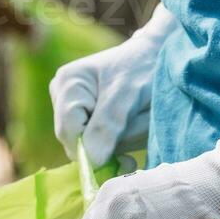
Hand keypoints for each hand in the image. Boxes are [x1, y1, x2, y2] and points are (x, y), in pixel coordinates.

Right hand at [50, 4, 174, 168]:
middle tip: (140, 124)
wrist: (158, 57)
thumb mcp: (130, 94)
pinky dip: (121, 141)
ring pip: (89, 147)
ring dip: (120, 141)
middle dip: (110, 143)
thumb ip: (108, 125)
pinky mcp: (85, 120)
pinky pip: (98, 145)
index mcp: (67, 84)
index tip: (127, 145)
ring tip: (140, 119)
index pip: (69, 132)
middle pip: (76, 142)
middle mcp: (61, 96)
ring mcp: (71, 108)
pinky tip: (135, 126)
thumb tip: (92, 161)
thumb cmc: (145, 67)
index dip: (94, 146)